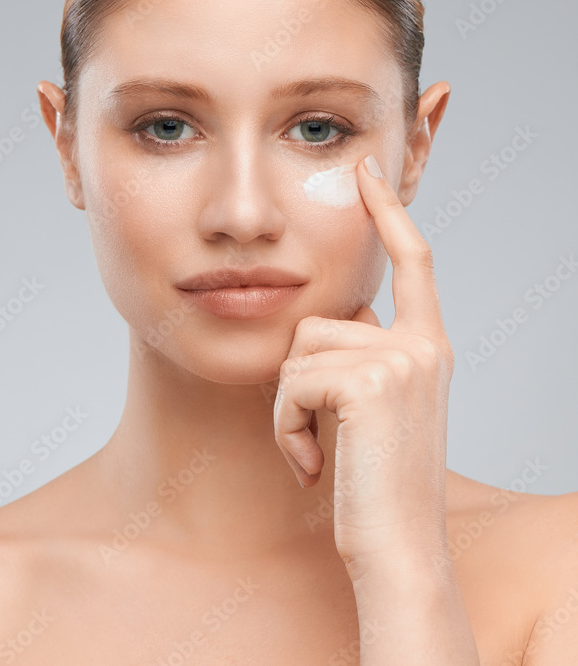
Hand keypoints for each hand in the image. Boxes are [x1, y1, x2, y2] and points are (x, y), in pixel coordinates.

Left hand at [272, 154, 455, 574]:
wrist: (395, 545)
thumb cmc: (371, 485)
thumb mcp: (369, 412)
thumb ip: (357, 360)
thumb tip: (319, 326)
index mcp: (426, 346)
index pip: (411, 261)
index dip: (387, 211)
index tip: (364, 167)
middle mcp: (422, 344)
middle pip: (317, 321)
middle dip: (297, 384)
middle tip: (319, 440)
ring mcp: (401, 360)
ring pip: (297, 353)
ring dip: (288, 411)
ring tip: (319, 454)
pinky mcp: (370, 382)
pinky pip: (290, 384)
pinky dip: (286, 429)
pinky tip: (313, 464)